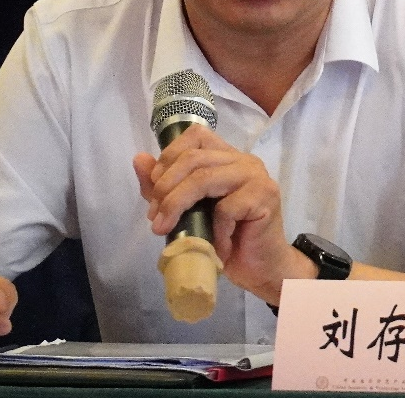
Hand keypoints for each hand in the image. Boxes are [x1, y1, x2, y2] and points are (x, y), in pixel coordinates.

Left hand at [133, 125, 305, 303]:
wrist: (260, 269)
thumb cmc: (225, 239)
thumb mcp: (187, 211)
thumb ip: (164, 186)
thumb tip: (139, 159)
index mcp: (226, 157)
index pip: (195, 135)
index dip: (169, 156)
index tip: (154, 188)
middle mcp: (243, 160)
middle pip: (194, 158)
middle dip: (166, 187)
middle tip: (154, 217)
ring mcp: (256, 176)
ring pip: (205, 178)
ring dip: (178, 204)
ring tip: (167, 229)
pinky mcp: (265, 196)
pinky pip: (226, 208)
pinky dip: (213, 231)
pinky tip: (214, 248)